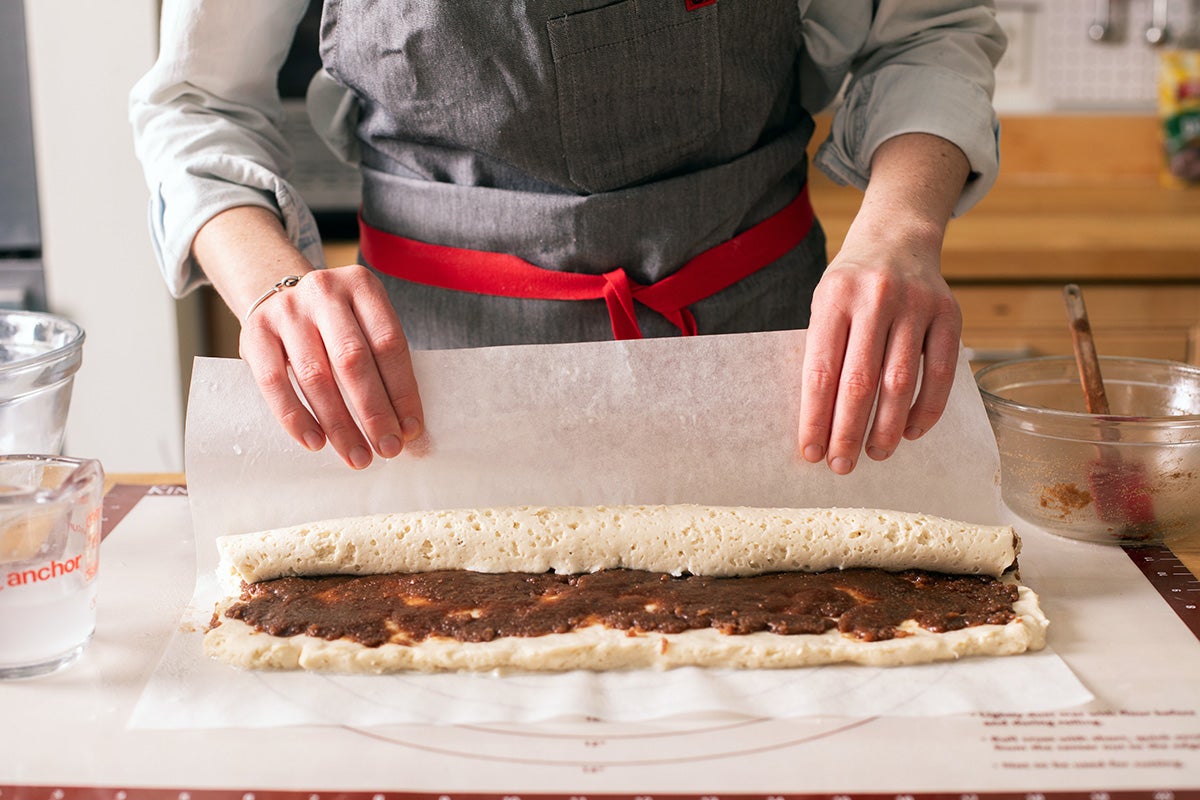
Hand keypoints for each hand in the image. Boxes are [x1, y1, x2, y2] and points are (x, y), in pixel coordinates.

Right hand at [240, 264, 424, 468]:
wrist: (279, 298)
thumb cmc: (336, 323)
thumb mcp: (363, 323)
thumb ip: (382, 362)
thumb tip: (404, 425)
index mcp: (362, 286)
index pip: (389, 343)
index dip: (403, 391)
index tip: (411, 429)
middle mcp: (323, 292)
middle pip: (353, 359)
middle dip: (374, 411)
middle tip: (388, 449)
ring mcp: (286, 310)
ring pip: (316, 376)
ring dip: (340, 424)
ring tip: (357, 456)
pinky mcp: (254, 333)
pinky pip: (275, 383)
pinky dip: (296, 418)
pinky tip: (316, 442)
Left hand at [798, 239, 961, 474]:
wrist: (898, 236)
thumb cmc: (851, 284)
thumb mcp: (825, 303)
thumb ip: (824, 351)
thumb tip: (821, 422)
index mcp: (834, 298)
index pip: (821, 370)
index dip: (815, 417)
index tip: (810, 452)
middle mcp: (875, 299)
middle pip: (860, 382)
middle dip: (848, 432)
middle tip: (841, 466)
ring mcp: (916, 305)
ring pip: (901, 382)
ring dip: (887, 428)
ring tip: (875, 455)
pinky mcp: (950, 314)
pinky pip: (941, 372)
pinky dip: (926, 409)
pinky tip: (910, 431)